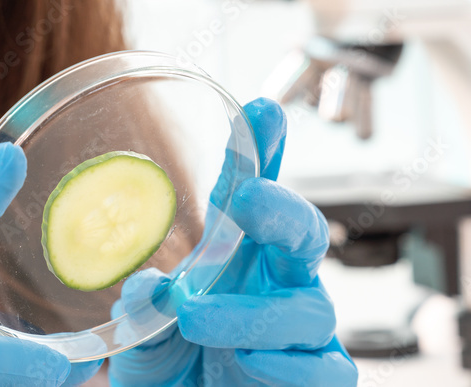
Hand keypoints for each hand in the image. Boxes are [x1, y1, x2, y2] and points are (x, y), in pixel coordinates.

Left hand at [108, 98, 358, 385]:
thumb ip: (145, 313)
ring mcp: (303, 332)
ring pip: (311, 306)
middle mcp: (277, 284)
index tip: (260, 110)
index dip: (261, 152)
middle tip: (244, 199)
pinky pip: (326, 369)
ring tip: (194, 319)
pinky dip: (284, 366)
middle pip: (303, 231)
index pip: (249, 197)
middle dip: (281, 207)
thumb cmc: (173, 375)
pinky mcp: (319, 376)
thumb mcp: (144, 337)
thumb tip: (148, 288)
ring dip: (251, 312)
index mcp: (236, 258)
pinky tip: (244, 362)